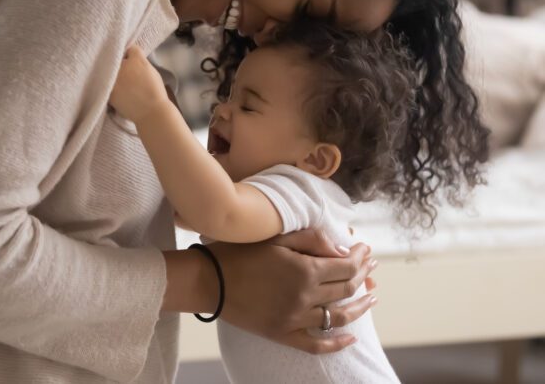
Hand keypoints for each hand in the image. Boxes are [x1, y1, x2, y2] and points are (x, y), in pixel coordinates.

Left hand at [108, 44, 169, 121]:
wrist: (151, 112)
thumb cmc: (155, 93)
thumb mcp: (152, 71)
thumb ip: (141, 62)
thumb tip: (132, 59)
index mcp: (137, 60)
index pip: (131, 49)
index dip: (132, 55)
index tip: (133, 60)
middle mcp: (124, 66)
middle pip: (118, 58)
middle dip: (121, 64)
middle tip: (127, 74)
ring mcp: (115, 78)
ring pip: (110, 70)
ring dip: (114, 74)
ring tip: (122, 84)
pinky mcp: (109, 91)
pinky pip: (107, 83)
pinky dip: (110, 86)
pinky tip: (119, 93)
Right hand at [209, 229, 377, 353]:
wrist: (210, 280)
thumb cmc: (241, 251)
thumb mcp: (276, 237)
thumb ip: (311, 240)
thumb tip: (342, 252)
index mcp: (305, 270)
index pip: (346, 266)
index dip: (360, 258)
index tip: (366, 250)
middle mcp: (305, 297)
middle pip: (345, 289)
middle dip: (363, 276)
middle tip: (372, 267)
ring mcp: (295, 319)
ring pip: (338, 317)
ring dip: (359, 308)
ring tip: (372, 298)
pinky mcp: (282, 334)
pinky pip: (316, 345)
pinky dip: (336, 344)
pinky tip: (350, 339)